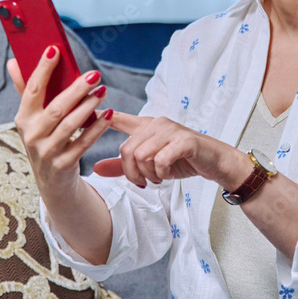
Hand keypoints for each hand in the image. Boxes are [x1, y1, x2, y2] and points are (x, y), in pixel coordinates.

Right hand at [8, 48, 112, 196]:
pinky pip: (83, 143)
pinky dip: (97, 128)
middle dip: (76, 89)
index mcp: (23, 118)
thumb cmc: (44, 139)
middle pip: (56, 107)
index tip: (55, 49)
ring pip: (70, 124)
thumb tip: (12, 61)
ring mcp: (46, 151)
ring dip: (89, 106)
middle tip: (94, 74)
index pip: (32, 89)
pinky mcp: (63, 164)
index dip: (42, 69)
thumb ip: (25, 90)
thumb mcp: (32, 118)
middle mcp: (31, 135)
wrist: (51, 181)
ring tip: (103, 91)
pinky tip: (109, 114)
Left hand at [93, 113, 250, 189]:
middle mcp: (156, 124)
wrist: (215, 163)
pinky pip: (160, 160)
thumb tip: (95, 169)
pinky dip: (162, 173)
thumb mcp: (149, 165)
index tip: (82, 116)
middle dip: (132, 172)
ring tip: (159, 178)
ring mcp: (170, 130)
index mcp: (146, 126)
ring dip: (148, 174)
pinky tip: (168, 175)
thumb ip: (123, 166)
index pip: (117, 118)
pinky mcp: (184, 140)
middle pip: (127, 149)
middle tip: (144, 182)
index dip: (99, 117)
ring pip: (142, 155)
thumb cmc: (183, 161)